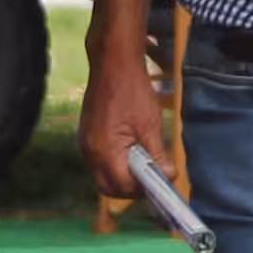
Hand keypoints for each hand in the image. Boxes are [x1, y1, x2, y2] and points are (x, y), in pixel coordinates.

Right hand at [84, 51, 170, 199]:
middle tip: (153, 177)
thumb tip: (168, 175)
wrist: (112, 64)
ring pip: (102, 174)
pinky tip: (131, 150)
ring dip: (123, 175)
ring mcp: (85, 144)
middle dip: (131, 188)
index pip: (120, 186)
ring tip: (144, 161)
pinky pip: (99, 161)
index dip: (141, 189)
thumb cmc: (132, 90)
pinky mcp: (86, 137)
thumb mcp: (150, 124)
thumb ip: (157, 154)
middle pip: (108, 186)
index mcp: (104, 150)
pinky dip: (115, 162)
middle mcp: (89, 151)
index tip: (160, 182)